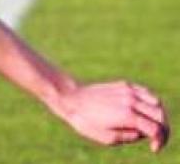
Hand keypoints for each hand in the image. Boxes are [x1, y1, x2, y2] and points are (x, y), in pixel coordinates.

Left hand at [53, 80, 168, 151]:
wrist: (71, 98)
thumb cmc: (86, 121)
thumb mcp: (107, 138)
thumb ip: (130, 137)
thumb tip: (144, 133)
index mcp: (127, 115)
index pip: (157, 129)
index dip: (160, 141)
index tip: (153, 149)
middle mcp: (131, 101)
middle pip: (160, 116)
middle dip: (163, 130)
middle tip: (157, 139)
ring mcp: (128, 90)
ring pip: (157, 102)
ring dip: (159, 116)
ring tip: (152, 126)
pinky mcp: (124, 84)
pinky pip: (147, 92)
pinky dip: (152, 102)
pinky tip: (147, 112)